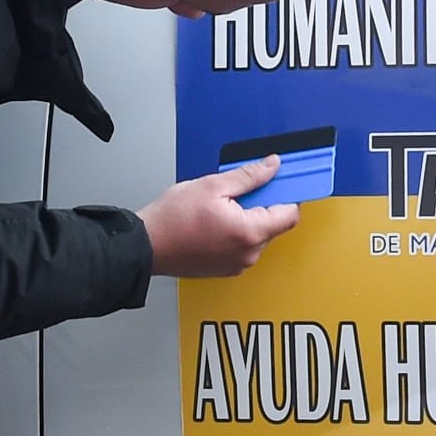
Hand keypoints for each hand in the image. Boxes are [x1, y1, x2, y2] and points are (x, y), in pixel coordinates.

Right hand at [141, 160, 299, 278]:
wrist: (146, 246)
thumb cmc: (172, 219)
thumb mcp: (212, 185)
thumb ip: (248, 176)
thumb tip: (271, 166)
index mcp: (249, 233)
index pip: (290, 215)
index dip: (287, 195)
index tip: (280, 183)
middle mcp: (248, 254)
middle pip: (273, 225)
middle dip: (262, 205)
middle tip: (237, 192)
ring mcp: (237, 265)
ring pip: (257, 236)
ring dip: (247, 219)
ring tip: (219, 209)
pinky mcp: (226, 269)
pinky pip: (242, 247)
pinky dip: (236, 233)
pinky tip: (214, 223)